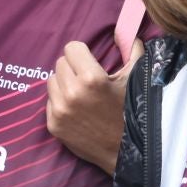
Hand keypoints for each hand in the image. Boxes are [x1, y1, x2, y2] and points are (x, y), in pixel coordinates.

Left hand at [47, 41, 134, 173]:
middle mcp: (72, 93)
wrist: (125, 153)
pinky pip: (50, 101)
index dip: (82, 53)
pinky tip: (76, 109)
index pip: (71, 48)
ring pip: (52, 80)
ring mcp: (60, 110)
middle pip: (60, 63)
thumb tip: (130, 33)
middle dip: (73, 67)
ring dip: (64, 83)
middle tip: (86, 79)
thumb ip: (133, 50)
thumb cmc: (132, 112)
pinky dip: (60, 102)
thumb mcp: (136, 79)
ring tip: (81, 94)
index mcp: (91, 78)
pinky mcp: (53, 125)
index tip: (90, 62)